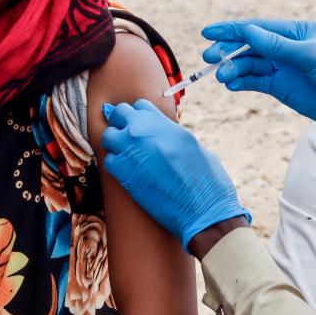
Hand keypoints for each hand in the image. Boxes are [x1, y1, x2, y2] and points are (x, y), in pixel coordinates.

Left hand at [102, 100, 250, 251]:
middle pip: (119, 114)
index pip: (139, 105)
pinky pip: (109, 161)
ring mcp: (132, 151)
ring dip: (114, 143)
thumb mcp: (192, 145)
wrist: (202, 209)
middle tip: (127, 136)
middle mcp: (145, 133)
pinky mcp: (124, 174)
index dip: (138, 115)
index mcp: (166, 124)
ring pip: (108, 136)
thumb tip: (160, 134)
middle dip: (121, 122)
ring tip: (126, 155)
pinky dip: (115, 165)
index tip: (139, 125)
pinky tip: (127, 173)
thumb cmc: (206, 180)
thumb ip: (171, 134)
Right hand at [202, 19, 315, 135]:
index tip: (208, 33)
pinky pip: (255, 82)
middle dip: (228, 50)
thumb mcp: (310, 56)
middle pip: (249, 45)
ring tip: (221, 76)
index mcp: (296, 31)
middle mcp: (286, 47)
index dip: (232, 29)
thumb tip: (247, 31)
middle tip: (209, 57)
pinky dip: (242, 82)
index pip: (258, 27)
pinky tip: (231, 85)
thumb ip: (277, 45)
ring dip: (233, 69)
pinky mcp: (280, 87)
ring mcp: (282, 67)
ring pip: (250, 65)